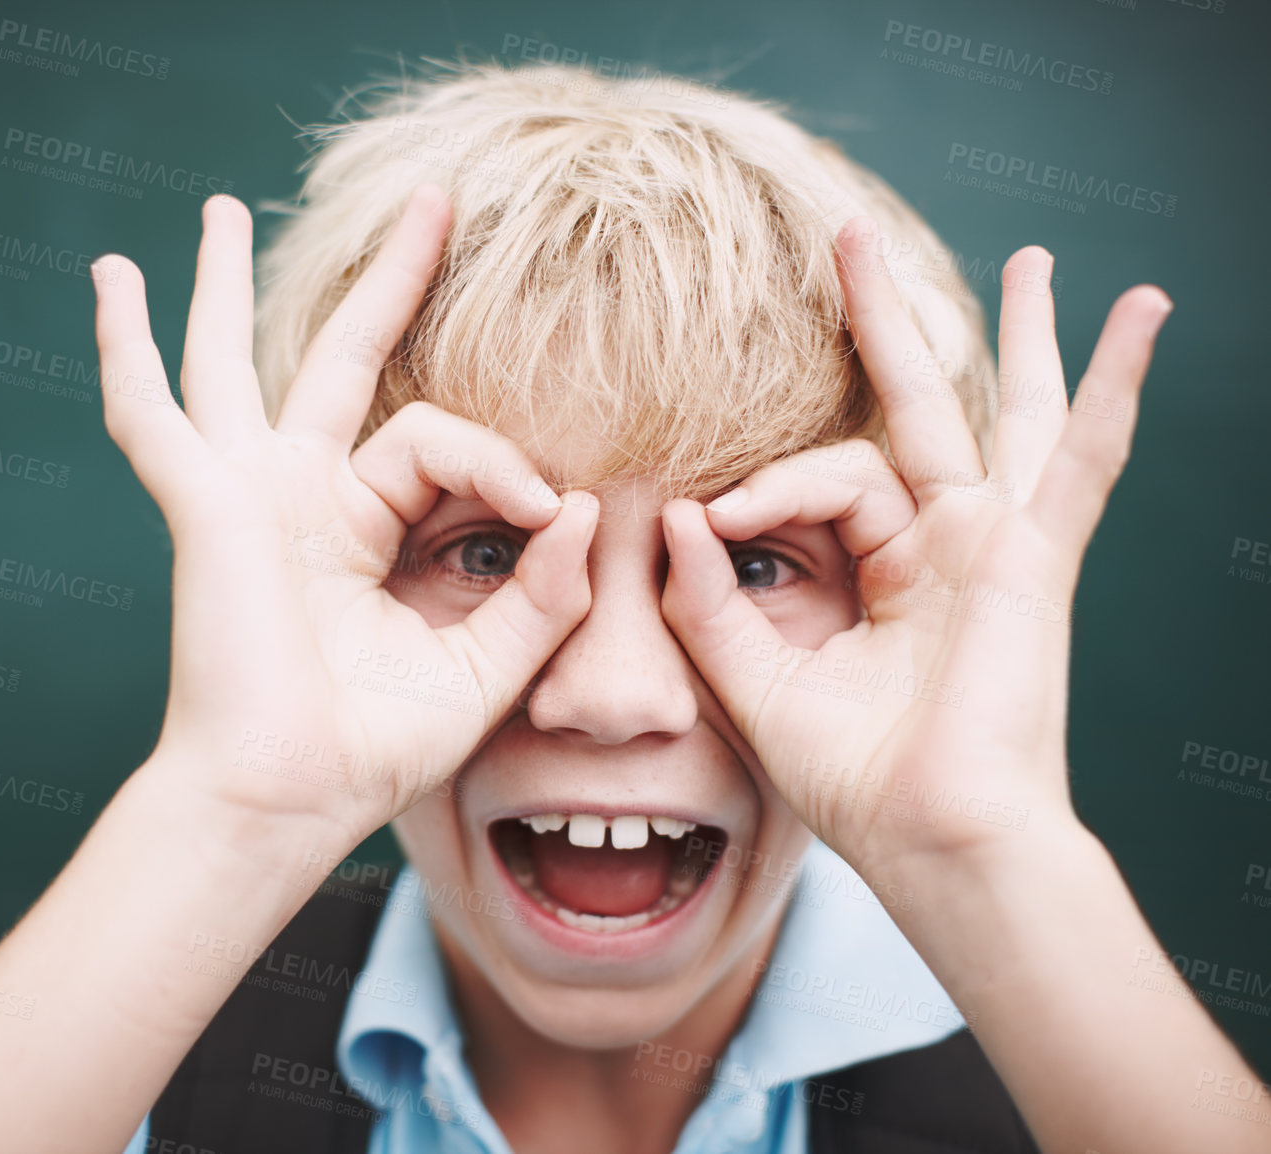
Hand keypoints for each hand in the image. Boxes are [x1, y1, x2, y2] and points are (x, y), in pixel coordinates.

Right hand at [93, 186, 598, 849]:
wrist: (289, 800)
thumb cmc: (370, 749)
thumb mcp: (480, 666)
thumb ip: (537, 592)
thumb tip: (581, 509)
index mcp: (358, 529)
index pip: (440, 441)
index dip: (504, 463)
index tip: (551, 510)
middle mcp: (299, 497)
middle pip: (342, 356)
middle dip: (391, 277)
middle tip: (438, 199)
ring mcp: (244, 494)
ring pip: (231, 361)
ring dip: (221, 285)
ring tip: (216, 211)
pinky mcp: (205, 505)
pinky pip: (151, 414)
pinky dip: (126, 348)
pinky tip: (111, 279)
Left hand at [660, 217, 1171, 879]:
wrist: (932, 843)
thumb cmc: (856, 782)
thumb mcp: (756, 681)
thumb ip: (712, 600)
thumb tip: (683, 515)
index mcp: (889, 572)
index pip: (822, 482)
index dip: (761, 490)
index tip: (712, 522)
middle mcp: (948, 546)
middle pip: (916, 405)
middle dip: (882, 320)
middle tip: (848, 236)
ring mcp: (997, 544)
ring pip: (1003, 410)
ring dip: (1019, 332)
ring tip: (1038, 260)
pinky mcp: (1033, 556)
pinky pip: (1082, 456)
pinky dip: (1114, 384)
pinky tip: (1143, 314)